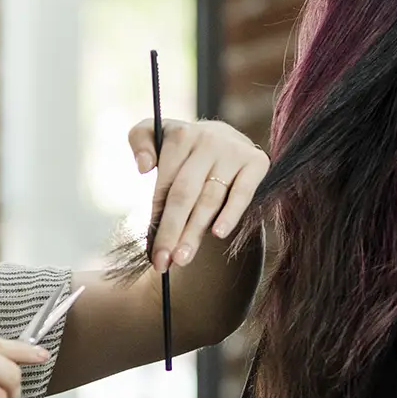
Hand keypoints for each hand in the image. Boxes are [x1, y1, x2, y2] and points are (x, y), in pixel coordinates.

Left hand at [129, 118, 269, 269]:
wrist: (225, 138)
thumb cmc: (184, 148)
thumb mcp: (156, 135)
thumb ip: (140, 140)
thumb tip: (143, 167)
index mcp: (180, 134)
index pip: (165, 183)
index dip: (156, 218)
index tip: (150, 250)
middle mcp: (207, 139)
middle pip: (184, 194)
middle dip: (171, 231)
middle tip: (163, 263)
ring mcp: (233, 151)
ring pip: (210, 199)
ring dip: (195, 232)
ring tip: (182, 258)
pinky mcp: (256, 161)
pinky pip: (242, 194)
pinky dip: (231, 214)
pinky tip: (218, 234)